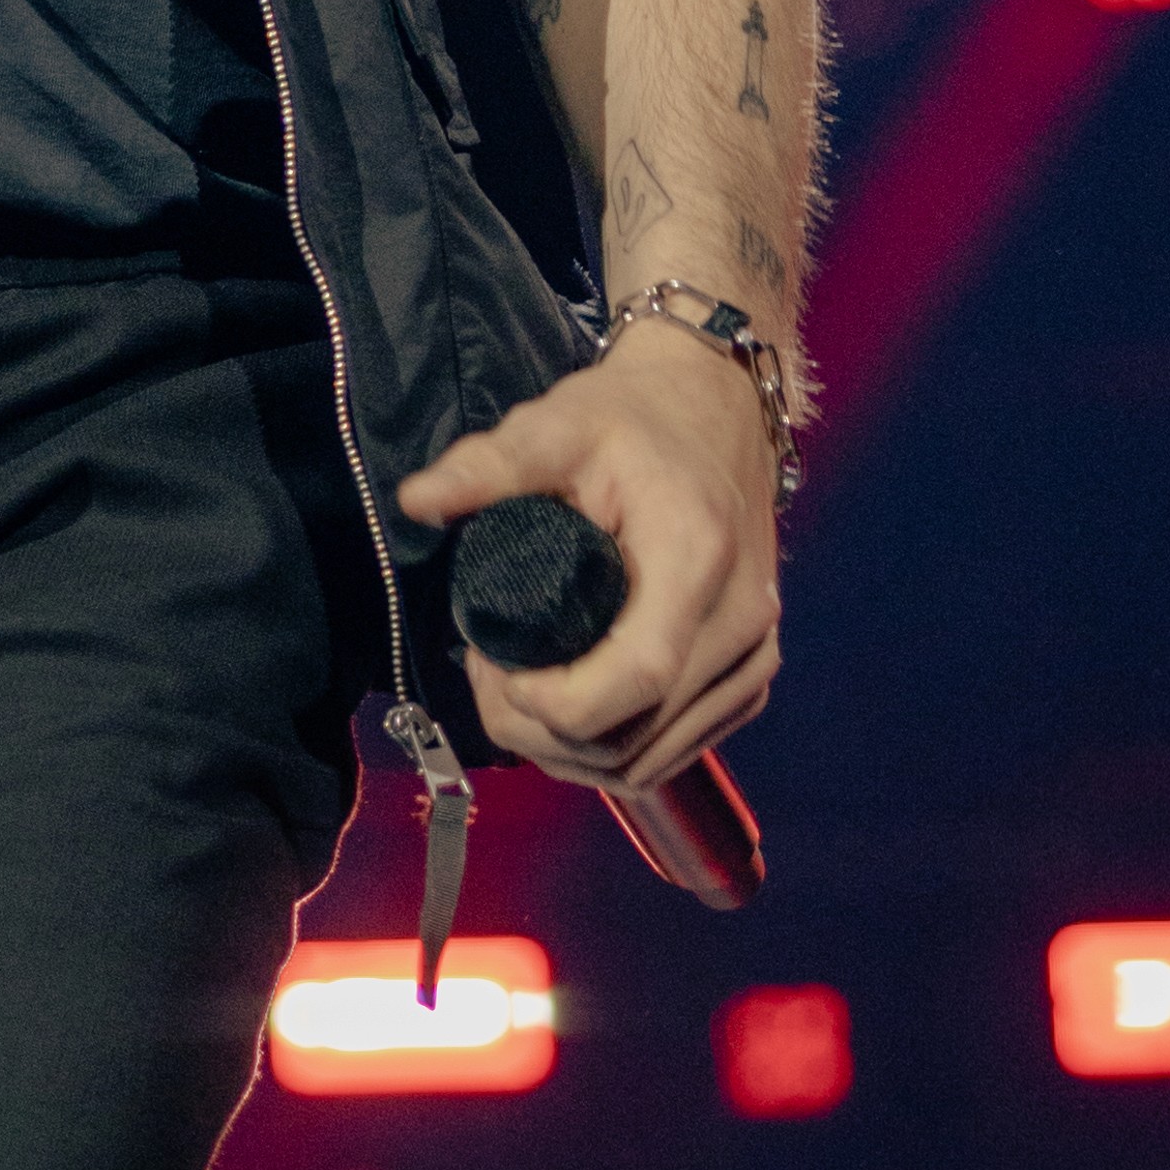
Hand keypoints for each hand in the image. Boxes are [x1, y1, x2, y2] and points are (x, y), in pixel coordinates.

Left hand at [397, 328, 778, 798]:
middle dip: (539, 730)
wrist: (713, 408)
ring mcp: (753, 655)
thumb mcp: (556, 424)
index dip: (551, 703)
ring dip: (568, 750)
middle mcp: (741, 619)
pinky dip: (611, 750)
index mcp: (695, 559)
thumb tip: (417, 501)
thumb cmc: (631, 419)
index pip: (634, 679)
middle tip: (487, 671)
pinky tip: (564, 705)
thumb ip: (488, 465)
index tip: (494, 665)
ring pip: (649, 760)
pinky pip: (674, 750)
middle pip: (632, 738)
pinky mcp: (749, 674)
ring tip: (518, 686)